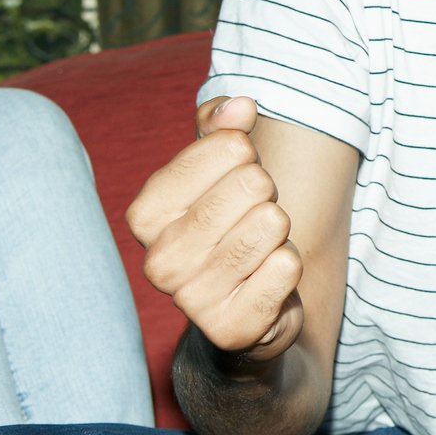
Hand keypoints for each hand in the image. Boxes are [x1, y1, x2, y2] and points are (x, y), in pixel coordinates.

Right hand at [126, 96, 304, 360]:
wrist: (248, 309)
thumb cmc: (230, 226)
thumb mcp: (220, 170)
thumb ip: (223, 130)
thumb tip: (240, 106)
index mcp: (146, 213)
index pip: (228, 147)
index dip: (249, 156)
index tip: (239, 179)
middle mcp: (159, 259)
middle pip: (254, 184)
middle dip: (268, 196)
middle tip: (253, 219)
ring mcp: (191, 299)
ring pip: (272, 225)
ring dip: (279, 234)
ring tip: (259, 250)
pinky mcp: (229, 329)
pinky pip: (287, 268)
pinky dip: (289, 268)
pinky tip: (268, 281)